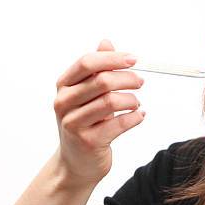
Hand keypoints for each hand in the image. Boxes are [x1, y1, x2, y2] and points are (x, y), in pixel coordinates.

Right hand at [53, 39, 144, 185]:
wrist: (76, 163)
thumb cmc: (86, 122)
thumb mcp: (88, 93)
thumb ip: (97, 69)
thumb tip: (106, 42)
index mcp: (64, 85)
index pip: (88, 62)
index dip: (113, 58)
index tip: (134, 59)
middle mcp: (64, 103)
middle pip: (102, 81)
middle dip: (128, 79)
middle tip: (140, 82)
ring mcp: (73, 123)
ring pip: (111, 102)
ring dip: (132, 100)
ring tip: (136, 103)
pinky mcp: (88, 142)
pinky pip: (119, 124)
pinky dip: (135, 117)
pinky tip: (139, 116)